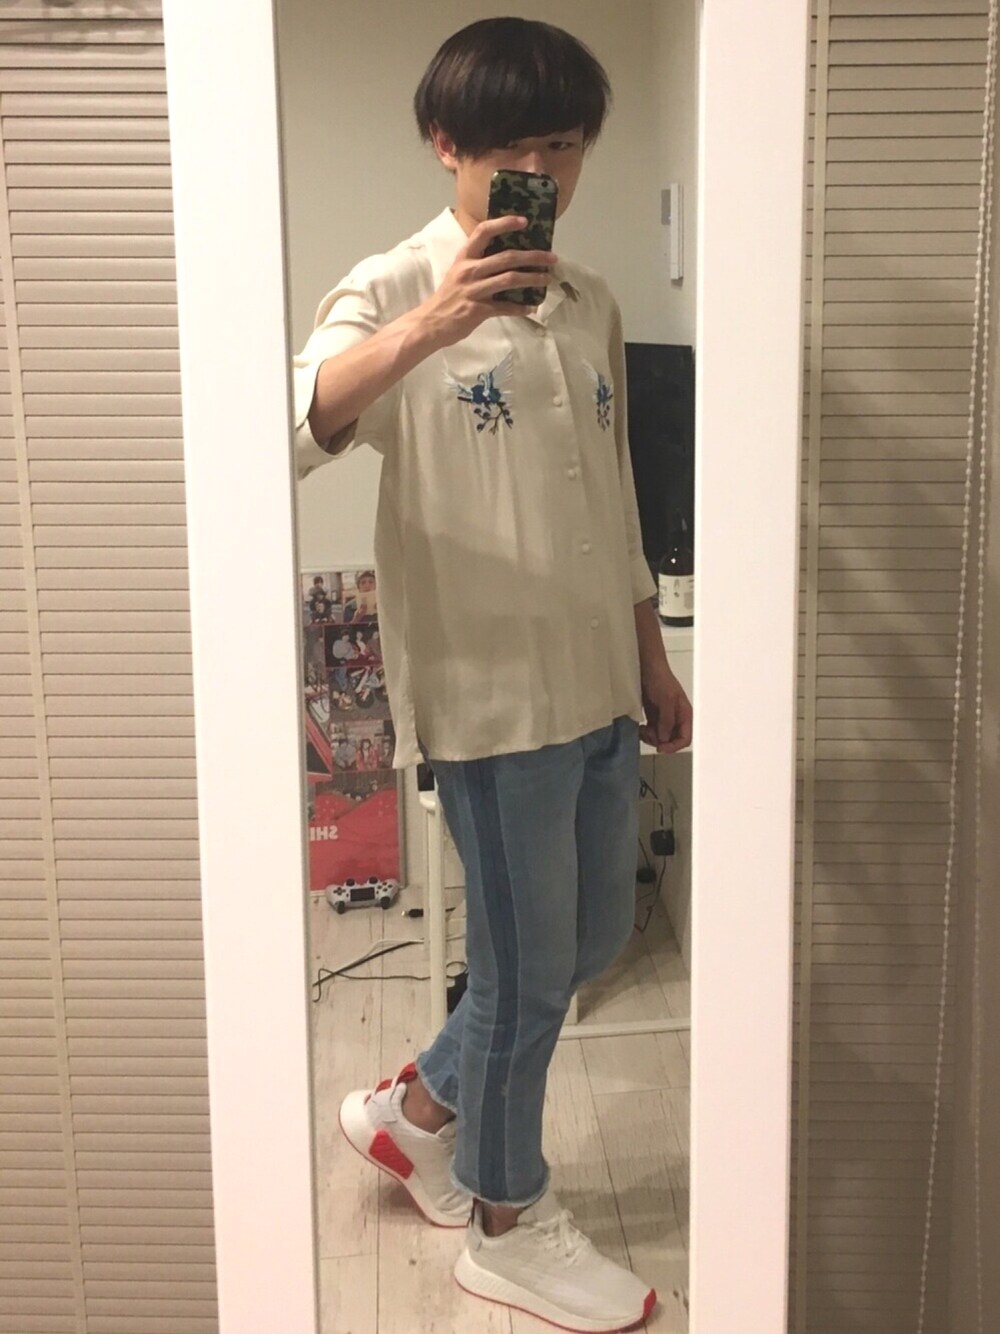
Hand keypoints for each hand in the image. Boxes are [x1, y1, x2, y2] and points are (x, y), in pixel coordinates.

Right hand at [419, 216, 556, 345]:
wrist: (430, 323)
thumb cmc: (447, 297)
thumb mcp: (458, 273)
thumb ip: (478, 264)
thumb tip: (507, 258)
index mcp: (464, 258)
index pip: (483, 231)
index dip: (504, 223)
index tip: (524, 221)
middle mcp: (469, 271)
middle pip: (506, 257)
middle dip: (533, 256)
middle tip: (551, 258)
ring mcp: (474, 291)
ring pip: (510, 280)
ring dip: (532, 279)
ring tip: (547, 279)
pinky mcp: (478, 310)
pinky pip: (505, 307)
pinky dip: (520, 308)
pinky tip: (531, 308)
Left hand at [640, 666, 692, 753]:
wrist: (647, 668)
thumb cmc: (660, 679)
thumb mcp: (666, 700)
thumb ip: (667, 720)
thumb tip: (664, 738)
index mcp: (684, 715)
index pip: (685, 738)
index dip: (674, 746)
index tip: (660, 748)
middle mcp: (676, 719)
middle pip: (672, 740)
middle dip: (660, 741)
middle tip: (648, 734)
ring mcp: (664, 718)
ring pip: (660, 738)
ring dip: (651, 738)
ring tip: (643, 730)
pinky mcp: (654, 717)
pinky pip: (652, 732)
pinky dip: (646, 733)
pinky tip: (640, 728)